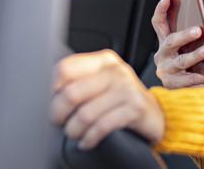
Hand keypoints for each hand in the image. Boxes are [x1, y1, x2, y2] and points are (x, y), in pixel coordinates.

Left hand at [50, 50, 164, 149]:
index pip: (65, 69)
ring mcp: (127, 89)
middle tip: (59, 123)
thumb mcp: (103, 83)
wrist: (156, 114)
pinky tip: (87, 142)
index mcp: (104, 60)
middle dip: (58, 115)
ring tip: (74, 135)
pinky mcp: (135, 108)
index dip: (51, 90)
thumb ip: (80, 82)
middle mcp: (116, 71)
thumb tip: (47, 96)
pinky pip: (102, 126)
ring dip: (74, 131)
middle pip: (71, 93)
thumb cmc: (122, 100)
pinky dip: (90, 139)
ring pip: (85, 114)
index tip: (50, 103)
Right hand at [151, 0, 203, 88]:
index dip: (161, 10)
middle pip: (170, 41)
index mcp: (164, 42)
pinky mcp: (171, 85)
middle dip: (184, 35)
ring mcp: (165, 71)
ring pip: (181, 61)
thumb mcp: (187, 49)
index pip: (159, 23)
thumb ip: (192, 39)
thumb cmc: (188, 65)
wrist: (179, 93)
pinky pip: (189, 80)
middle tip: (198, 30)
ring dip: (194, 55)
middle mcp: (161, 55)